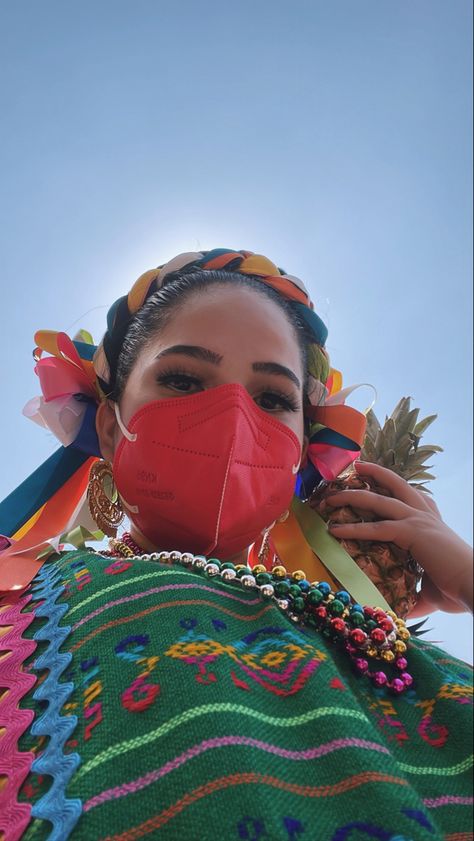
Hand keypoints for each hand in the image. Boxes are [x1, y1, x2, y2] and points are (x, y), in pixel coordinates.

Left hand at [318, 461, 472, 615]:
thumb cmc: (460, 590)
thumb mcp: (433, 591)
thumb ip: (415, 598)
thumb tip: (402, 614)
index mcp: (433, 523)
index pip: (415, 496)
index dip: (396, 485)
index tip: (379, 479)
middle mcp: (426, 515)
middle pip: (397, 484)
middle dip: (374, 473)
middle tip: (356, 466)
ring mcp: (419, 521)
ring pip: (380, 500)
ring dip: (352, 495)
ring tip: (330, 497)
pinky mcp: (413, 532)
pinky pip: (377, 527)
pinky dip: (353, 528)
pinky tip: (335, 529)